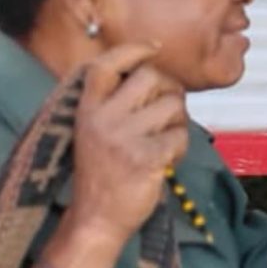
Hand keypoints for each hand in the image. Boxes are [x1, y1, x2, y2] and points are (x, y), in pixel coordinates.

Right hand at [62, 44, 189, 253]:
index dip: (131, 51)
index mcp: (86, 109)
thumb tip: (153, 73)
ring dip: (177, 123)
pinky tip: (165, 162)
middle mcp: (101, 118)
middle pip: (152, 77)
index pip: (104, 66)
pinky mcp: (146, 157)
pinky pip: (180, 136)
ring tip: (163, 142)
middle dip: (170, 90)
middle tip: (168, 112)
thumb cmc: (102, 173)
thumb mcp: (94, 132)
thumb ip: (114, 104)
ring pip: (173, 105)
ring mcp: (123, 137)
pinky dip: (180, 148)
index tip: (152, 48)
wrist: (96, 218)